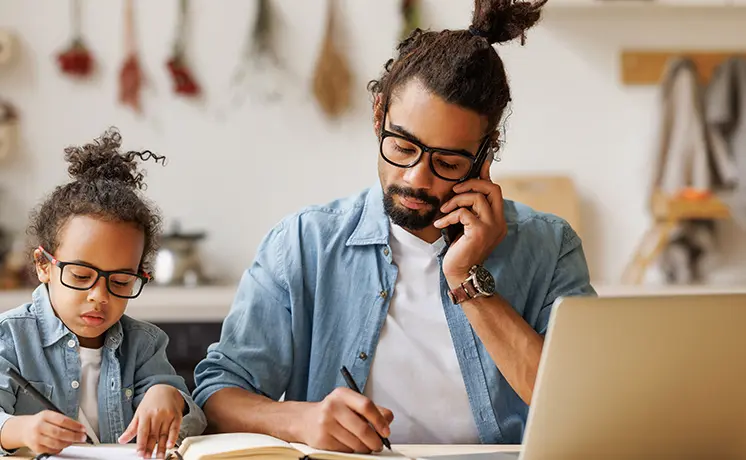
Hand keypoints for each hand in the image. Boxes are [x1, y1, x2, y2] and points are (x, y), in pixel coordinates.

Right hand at [19, 411, 87, 454]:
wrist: (24, 429)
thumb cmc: (40, 422)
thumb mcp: (50, 415)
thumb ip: (63, 420)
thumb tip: (79, 427)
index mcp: (45, 416)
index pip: (63, 421)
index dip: (75, 426)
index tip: (83, 429)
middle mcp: (39, 426)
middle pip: (60, 433)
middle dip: (74, 436)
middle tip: (82, 437)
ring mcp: (37, 438)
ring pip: (56, 443)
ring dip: (68, 443)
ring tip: (74, 441)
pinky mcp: (36, 448)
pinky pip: (52, 450)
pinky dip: (60, 448)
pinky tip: (64, 445)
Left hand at [119, 384, 184, 458]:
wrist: (164, 390)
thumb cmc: (150, 403)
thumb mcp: (139, 413)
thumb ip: (131, 428)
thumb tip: (121, 440)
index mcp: (145, 414)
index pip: (143, 431)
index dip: (141, 443)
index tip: (140, 453)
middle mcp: (157, 414)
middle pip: (153, 434)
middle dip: (150, 448)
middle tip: (148, 457)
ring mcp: (167, 415)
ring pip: (164, 434)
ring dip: (161, 447)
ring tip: (159, 457)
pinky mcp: (177, 416)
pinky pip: (175, 428)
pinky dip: (173, 437)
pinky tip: (170, 445)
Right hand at [296, 388, 393, 453]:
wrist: (305, 420)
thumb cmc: (333, 412)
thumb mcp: (350, 403)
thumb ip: (371, 409)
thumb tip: (388, 420)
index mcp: (343, 394)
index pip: (366, 406)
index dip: (379, 421)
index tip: (386, 432)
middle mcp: (333, 406)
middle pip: (362, 428)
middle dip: (375, 441)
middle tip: (379, 445)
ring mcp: (326, 423)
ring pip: (355, 443)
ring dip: (364, 448)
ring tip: (365, 446)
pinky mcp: (322, 439)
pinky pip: (345, 450)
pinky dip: (352, 450)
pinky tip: (349, 445)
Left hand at [434, 160, 506, 284]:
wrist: (460, 273)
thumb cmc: (461, 250)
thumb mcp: (467, 225)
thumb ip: (469, 209)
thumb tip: (466, 189)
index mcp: (498, 220)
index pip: (496, 190)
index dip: (486, 176)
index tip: (480, 164)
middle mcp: (499, 222)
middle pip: (492, 188)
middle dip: (471, 183)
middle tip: (455, 189)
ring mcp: (491, 227)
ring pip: (476, 198)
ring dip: (456, 200)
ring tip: (444, 210)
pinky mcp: (479, 232)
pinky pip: (463, 213)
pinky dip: (448, 216)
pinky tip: (439, 224)